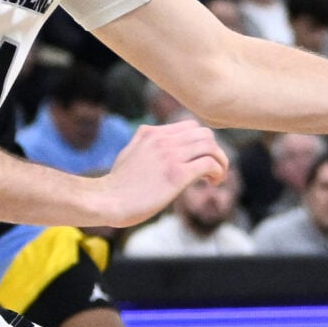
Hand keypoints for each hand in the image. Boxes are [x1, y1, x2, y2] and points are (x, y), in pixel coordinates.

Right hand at [93, 120, 229, 227]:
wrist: (106, 200)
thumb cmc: (117, 184)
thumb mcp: (129, 152)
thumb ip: (143, 142)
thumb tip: (149, 135)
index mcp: (152, 133)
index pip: (190, 126)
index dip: (201, 141)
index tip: (201, 158)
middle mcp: (163, 140)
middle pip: (205, 133)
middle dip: (214, 150)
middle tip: (213, 168)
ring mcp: (171, 156)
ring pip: (210, 146)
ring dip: (221, 161)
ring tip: (217, 177)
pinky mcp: (177, 175)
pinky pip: (209, 164)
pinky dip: (217, 171)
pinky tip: (213, 182)